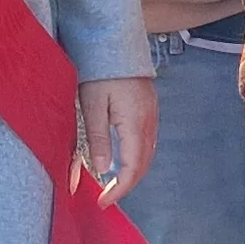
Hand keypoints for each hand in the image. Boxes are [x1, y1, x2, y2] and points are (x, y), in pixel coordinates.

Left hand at [77, 75, 156, 203]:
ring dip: (133, 172)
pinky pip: (147, 142)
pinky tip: (123, 159)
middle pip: (143, 165)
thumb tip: (103, 169)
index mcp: (135, 125)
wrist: (116, 41)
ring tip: (112, 183)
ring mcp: (152, 115)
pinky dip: (137, 157)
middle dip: (126, 185)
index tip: (103, 202)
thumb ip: (98, 137)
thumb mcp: (92, 104)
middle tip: (106, 197)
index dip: (118, 190)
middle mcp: (148, 123)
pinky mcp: (149, 109)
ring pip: (147, 154)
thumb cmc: (101, 70)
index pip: (131, 169)